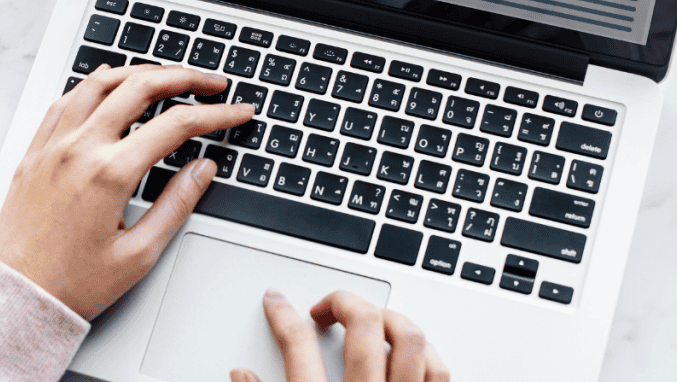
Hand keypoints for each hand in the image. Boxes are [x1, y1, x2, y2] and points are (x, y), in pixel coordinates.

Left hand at [0, 64, 253, 320]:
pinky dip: (94, 84)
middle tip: (211, 83)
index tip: (237, 112)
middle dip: (184, 78)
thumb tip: (204, 168)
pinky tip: (109, 86)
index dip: (216, 114)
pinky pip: (65, 99)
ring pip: (99, 83)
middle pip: (140, 87)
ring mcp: (52, 146)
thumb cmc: (71, 284)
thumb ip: (176, 204)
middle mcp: (79, 149)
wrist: (15, 297)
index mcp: (109, 174)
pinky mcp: (35, 151)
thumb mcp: (139, 254)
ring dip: (139, 72)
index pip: (176, 125)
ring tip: (167, 76)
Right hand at [231, 290, 448, 381]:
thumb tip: (239, 374)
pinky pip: (437, 371)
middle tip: (326, 309)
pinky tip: (406, 352)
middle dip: (343, 302)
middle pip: (364, 325)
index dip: (282, 315)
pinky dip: (424, 353)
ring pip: (409, 339)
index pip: (298, 345)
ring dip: (388, 320)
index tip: (276, 301)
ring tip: (369, 322)